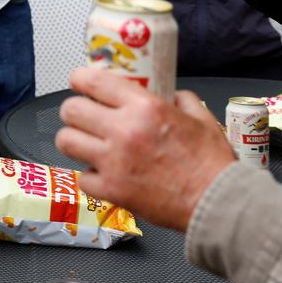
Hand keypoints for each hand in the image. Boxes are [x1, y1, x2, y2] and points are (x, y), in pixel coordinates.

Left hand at [55, 67, 236, 231]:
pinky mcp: (111, 190)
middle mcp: (124, 130)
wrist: (216, 203)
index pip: (93, 81)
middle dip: (74, 111)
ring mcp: (113, 161)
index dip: (79, 79)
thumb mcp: (201, 118)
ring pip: (65, 141)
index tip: (79, 82)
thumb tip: (171, 94)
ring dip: (74, 140)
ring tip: (86, 144)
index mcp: (145, 107)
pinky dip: (89, 176)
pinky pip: (81, 177)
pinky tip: (103, 174)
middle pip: (70, 110)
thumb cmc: (211, 164)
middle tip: (83, 117)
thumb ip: (182, 100)